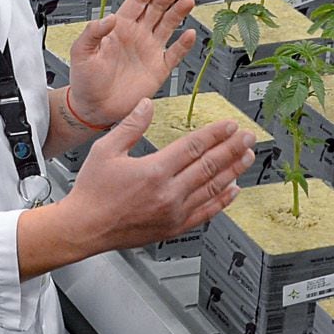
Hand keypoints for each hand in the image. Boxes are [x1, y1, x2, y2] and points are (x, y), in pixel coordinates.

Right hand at [19, 102, 253, 275]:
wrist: (84, 228)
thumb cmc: (92, 191)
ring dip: (233, 171)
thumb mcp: (105, 150)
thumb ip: (131, 126)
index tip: (230, 125)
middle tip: (248, 137)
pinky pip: (205, 212)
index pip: (193, 147)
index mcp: (153, 171)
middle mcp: (168, 193)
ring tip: (247, 157)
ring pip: (212, 188)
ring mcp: (173, 212)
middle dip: (232, 149)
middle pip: (209, 166)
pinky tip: (232, 190)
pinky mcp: (173, 228)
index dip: (215, 134)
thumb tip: (148, 105)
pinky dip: (222, 201)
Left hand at [63, 0, 197, 133]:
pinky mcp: (158, 69)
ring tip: (188, 0)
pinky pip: (175, 53)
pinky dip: (183, 44)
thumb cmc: (84, 78)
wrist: (94, 107)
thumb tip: (110, 18)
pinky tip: (190, 34)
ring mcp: (150, 50)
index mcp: (120, 26)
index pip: (138, 0)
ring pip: (168, 25)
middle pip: (157, 8)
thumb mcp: (81, 52)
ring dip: (179, 12)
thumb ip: (93, 32)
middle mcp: (137, 34)